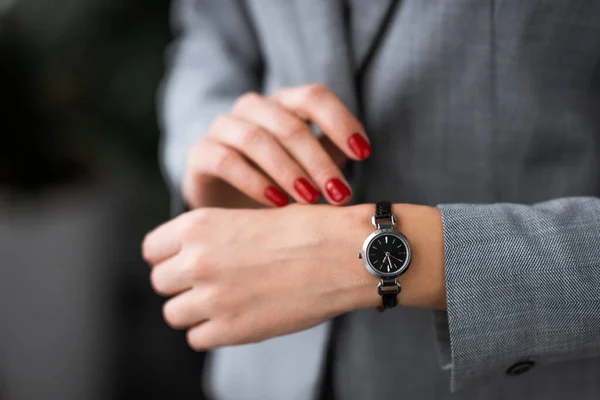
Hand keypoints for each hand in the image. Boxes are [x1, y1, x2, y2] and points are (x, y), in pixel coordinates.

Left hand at [142, 203, 445, 350]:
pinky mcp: (231, 330)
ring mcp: (211, 298)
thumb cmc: (306, 229)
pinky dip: (212, 331)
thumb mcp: (249, 218)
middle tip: (211, 282)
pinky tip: (238, 316)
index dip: (167, 256)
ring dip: (194, 310)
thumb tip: (190, 258)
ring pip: (174, 314)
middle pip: (160, 282)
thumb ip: (213, 238)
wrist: (343, 254)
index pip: (151, 249)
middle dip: (181, 284)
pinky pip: (197, 338)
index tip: (184, 261)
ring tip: (226, 301)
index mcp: (198, 226)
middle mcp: (196, 261)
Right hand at [183, 84, 370, 208]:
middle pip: (289, 123)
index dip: (341, 121)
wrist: (227, 201)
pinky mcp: (201, 152)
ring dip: (288, 170)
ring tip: (311, 200)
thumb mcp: (310, 166)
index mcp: (284, 103)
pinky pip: (226, 160)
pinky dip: (254, 181)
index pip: (314, 96)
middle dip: (318, 160)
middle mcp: (253, 107)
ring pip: (257, 138)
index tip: (364, 153)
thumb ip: (332, 154)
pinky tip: (276, 203)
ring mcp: (224, 127)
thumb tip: (361, 147)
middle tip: (339, 193)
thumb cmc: (278, 180)